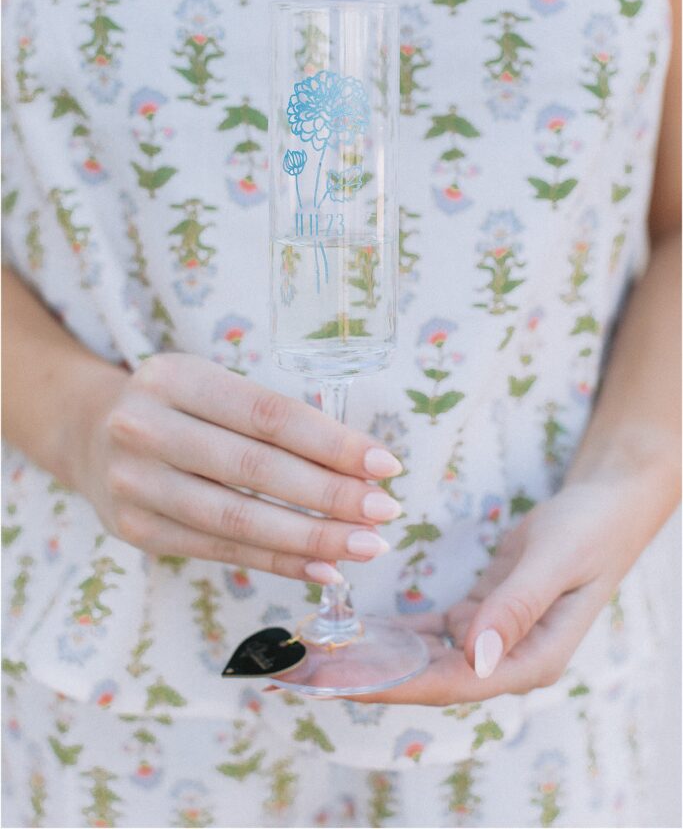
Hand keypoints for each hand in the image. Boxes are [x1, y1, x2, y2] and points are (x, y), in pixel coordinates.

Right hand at [70, 352, 402, 582]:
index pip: (268, 415)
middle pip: (255, 468)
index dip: (331, 442)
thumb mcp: (213, 388)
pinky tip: (325, 568)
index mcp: (176, 378)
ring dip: (311, 538)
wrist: (89, 433)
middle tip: (385, 510)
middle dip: (329, 494)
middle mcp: (146, 428)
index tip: (384, 464)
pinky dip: (278, 562)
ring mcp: (136, 483)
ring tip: (366, 545)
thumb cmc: (177, 406)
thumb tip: (360, 467)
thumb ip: (272, 421)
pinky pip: (221, 550)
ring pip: (238, 518)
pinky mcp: (137, 530)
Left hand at [351, 478, 647, 705]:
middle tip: (313, 670)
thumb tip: (474, 659)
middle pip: (431, 677)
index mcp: (532, 659)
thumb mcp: (554, 561)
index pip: (454, 683)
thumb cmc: (589, 530)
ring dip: (379, 656)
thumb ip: (516, 608)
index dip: (397, 685)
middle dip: (374, 676)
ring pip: (427, 657)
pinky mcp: (482, 615)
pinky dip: (397, 632)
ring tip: (323, 652)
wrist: (607, 507)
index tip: (345, 684)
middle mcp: (509, 659)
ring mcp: (494, 639)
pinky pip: (432, 632)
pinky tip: (359, 628)